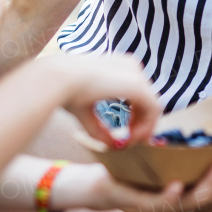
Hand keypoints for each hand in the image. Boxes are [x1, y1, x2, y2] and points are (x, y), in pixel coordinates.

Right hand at [36, 54, 161, 149]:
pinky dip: (146, 127)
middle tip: (129, 143)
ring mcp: (136, 73)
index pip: (138, 93)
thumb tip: (114, 145)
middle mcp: (131, 66)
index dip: (137, 117)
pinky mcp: (137, 85)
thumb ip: (101, 128)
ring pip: (153, 106)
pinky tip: (131, 138)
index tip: (128, 136)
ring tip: (128, 143)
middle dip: (142, 124)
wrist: (57, 79)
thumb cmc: (64, 91)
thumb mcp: (86, 112)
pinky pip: (154, 109)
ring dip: (143, 128)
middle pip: (147, 99)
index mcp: (119, 65)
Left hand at [49, 154, 211, 211]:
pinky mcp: (144, 204)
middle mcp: (188, 196)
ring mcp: (168, 203)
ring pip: (197, 197)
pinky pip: (161, 201)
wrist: (102, 181)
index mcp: (198, 183)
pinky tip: (180, 185)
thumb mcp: (171, 148)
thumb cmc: (141, 164)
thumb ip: (193, 137)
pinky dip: (172, 194)